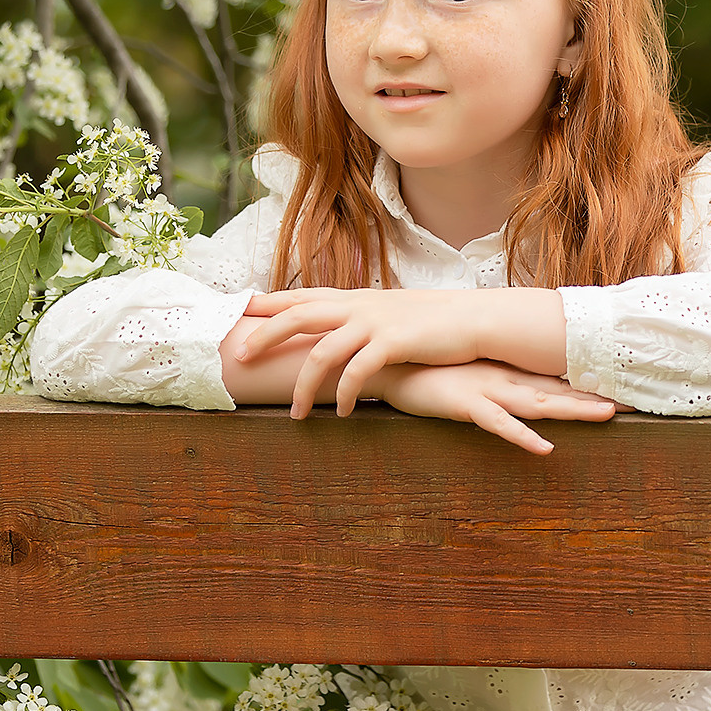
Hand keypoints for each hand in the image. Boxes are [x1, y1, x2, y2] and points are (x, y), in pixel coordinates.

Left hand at [238, 286, 566, 416]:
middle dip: (266, 335)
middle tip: (242, 358)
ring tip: (297, 414)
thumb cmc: (429, 324)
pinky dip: (346, 394)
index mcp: (353, 299)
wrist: (472, 320)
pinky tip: (344, 413)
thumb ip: (358, 321)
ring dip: (305, 386)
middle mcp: (358, 307)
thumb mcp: (388, 315)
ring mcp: (374, 324)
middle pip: (298, 315)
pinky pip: (358, 372)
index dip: (267, 302)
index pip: (300, 296)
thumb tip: (335, 333)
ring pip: (323, 352)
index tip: (237, 309)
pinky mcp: (393, 344)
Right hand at [377, 360, 617, 455]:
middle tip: (638, 399)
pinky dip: (522, 436)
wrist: (387, 359)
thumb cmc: (425, 368)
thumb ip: (487, 376)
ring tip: (608, 414)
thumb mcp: (464, 372)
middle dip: (596, 395)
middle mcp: (504, 377)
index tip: (625, 387)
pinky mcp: (466, 403)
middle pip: (559, 389)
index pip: (556, 378)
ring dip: (573, 408)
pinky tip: (545, 448)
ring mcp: (487, 389)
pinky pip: (499, 424)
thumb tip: (507, 385)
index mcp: (506, 371)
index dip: (590, 384)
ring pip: (539, 402)